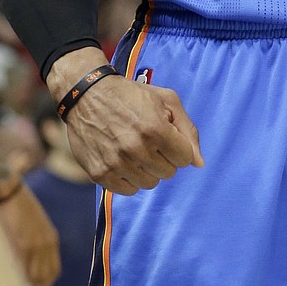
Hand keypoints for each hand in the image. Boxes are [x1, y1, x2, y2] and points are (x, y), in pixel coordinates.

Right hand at [0, 183, 60, 285]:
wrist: (9, 189)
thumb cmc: (18, 205)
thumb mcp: (35, 224)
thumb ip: (37, 242)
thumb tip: (29, 261)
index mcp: (50, 238)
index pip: (53, 271)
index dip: (44, 284)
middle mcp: (46, 244)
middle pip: (44, 278)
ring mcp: (34, 246)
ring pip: (33, 278)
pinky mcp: (21, 245)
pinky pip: (21, 270)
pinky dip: (16, 279)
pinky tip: (8, 279)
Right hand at [48, 53, 203, 193]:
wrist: (87, 95)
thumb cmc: (131, 95)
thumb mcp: (166, 99)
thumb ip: (187, 130)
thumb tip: (199, 163)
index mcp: (155, 129)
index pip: (185, 158)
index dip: (179, 147)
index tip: (168, 136)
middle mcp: (136, 148)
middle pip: (168, 173)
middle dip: (165, 157)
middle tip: (151, 141)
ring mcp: (116, 163)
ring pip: (149, 183)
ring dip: (148, 169)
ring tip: (137, 149)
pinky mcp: (99, 173)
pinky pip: (128, 190)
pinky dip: (130, 178)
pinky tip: (124, 160)